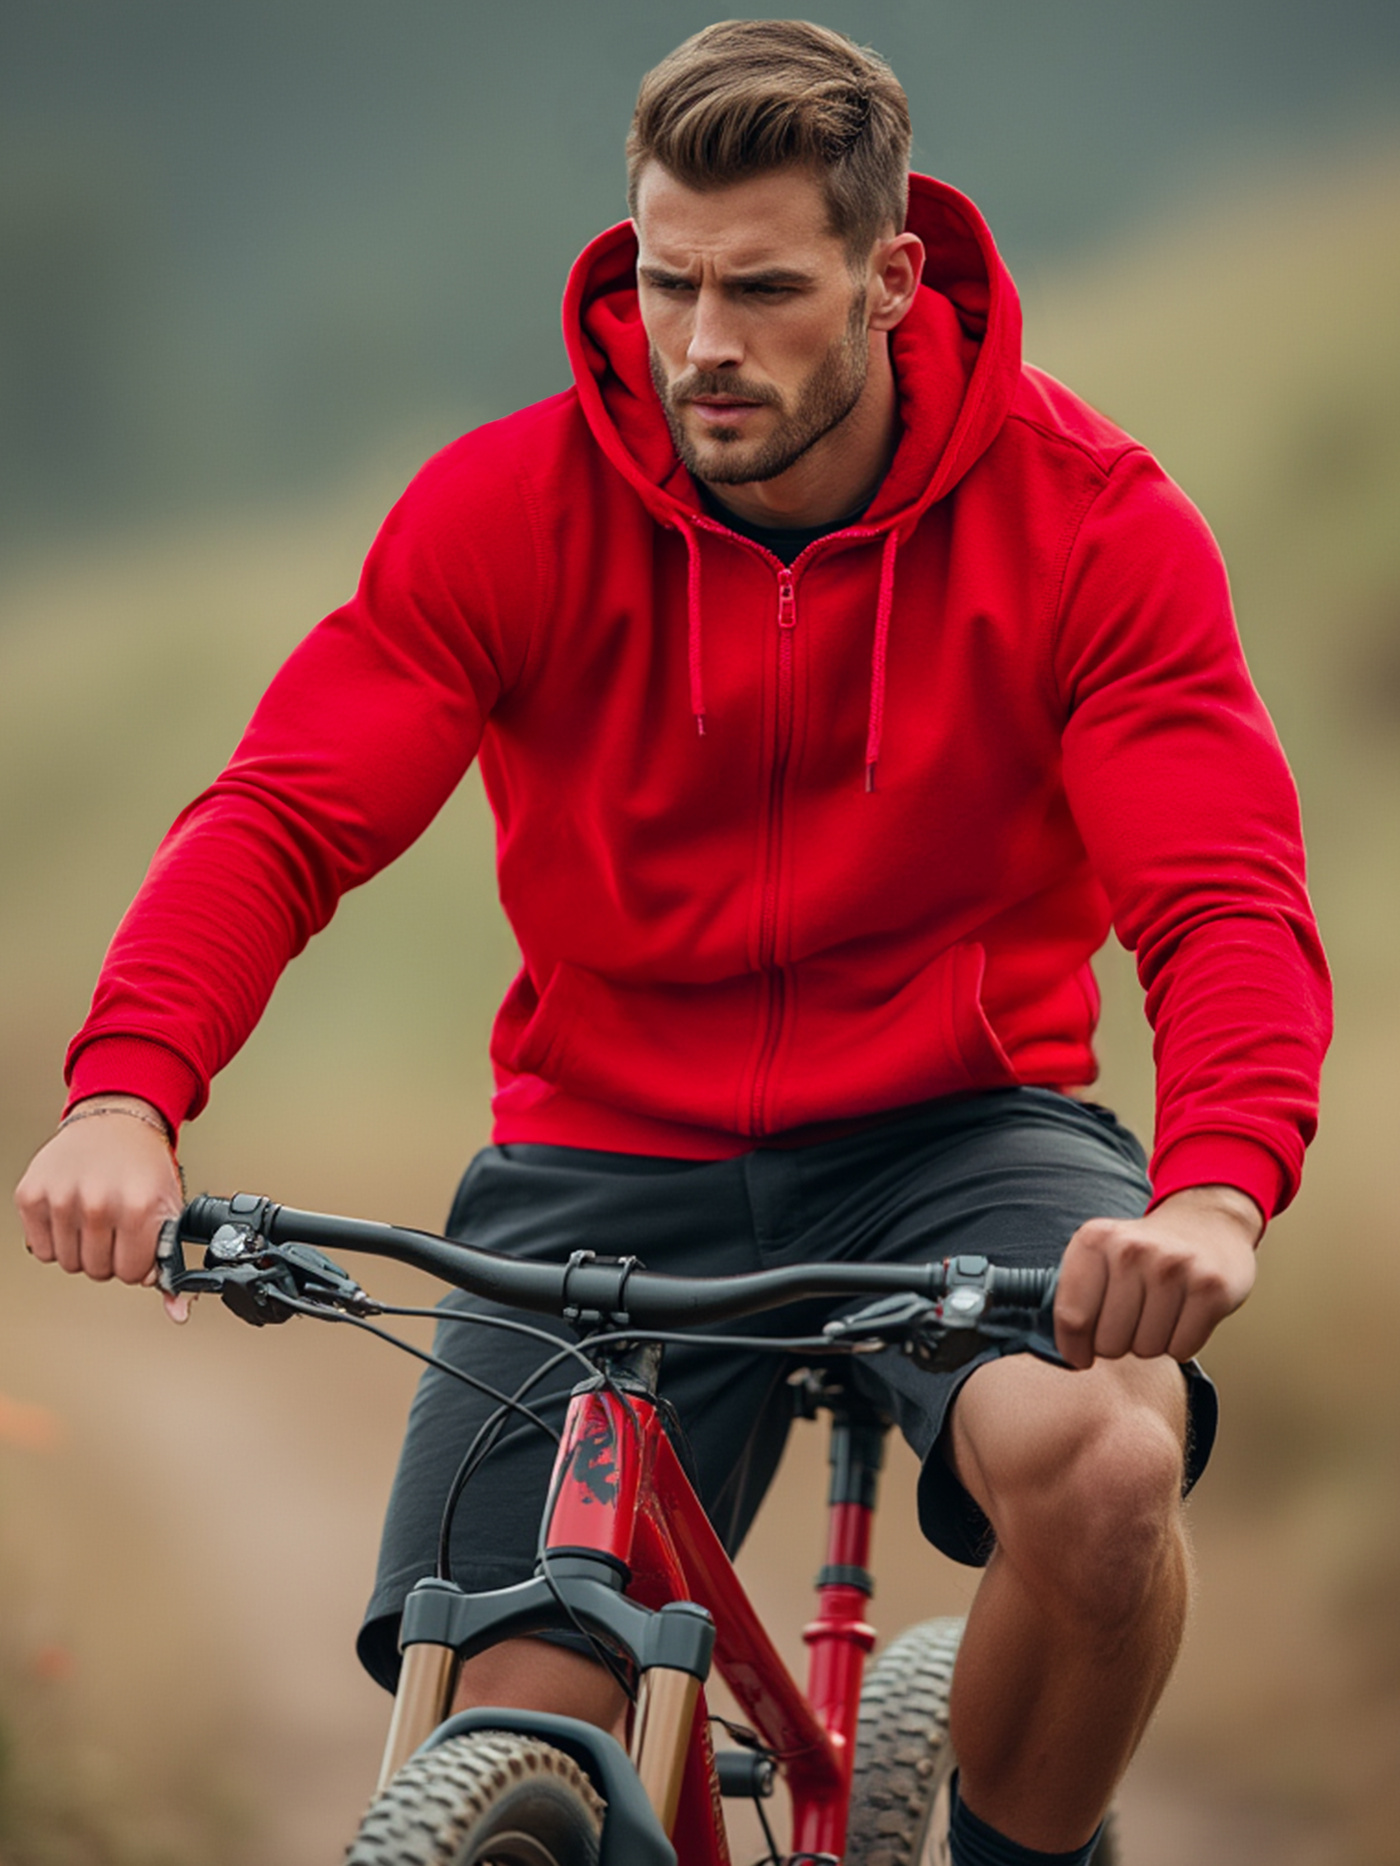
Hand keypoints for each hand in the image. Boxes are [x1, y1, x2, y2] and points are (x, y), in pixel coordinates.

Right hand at [14, 1100, 191, 1321]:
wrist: (114, 1120)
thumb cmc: (142, 1163)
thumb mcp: (168, 1208)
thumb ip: (169, 1262)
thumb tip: (177, 1311)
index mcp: (136, 1207)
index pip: (131, 1274)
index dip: (136, 1263)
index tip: (136, 1244)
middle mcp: (97, 1203)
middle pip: (98, 1271)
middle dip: (110, 1256)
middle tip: (115, 1228)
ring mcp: (61, 1199)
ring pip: (68, 1264)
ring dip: (82, 1249)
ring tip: (94, 1219)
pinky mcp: (31, 1196)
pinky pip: (41, 1251)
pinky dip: (55, 1240)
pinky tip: (70, 1216)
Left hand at [1054, 1184, 1262, 1368]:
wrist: (1208, 1223)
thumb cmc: (1144, 1250)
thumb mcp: (1099, 1253)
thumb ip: (1073, 1294)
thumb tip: (1062, 1352)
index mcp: (1095, 1239)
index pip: (1072, 1318)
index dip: (1073, 1348)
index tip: (1079, 1356)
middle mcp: (1132, 1250)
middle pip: (1109, 1342)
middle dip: (1117, 1343)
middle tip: (1130, 1320)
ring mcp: (1174, 1267)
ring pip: (1146, 1349)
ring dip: (1150, 1342)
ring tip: (1158, 1312)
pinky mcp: (1211, 1288)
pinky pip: (1182, 1349)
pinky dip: (1181, 1343)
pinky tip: (1183, 1314)